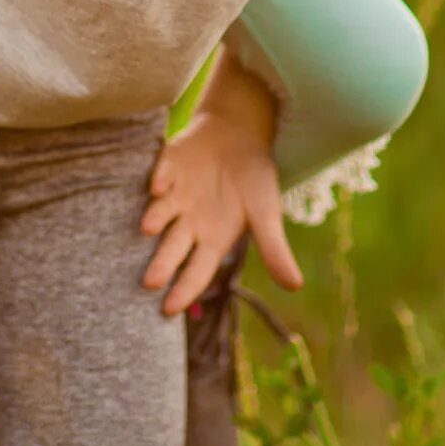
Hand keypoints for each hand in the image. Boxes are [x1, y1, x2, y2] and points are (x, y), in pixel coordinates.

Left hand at [140, 113, 302, 315]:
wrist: (239, 135)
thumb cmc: (253, 181)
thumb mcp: (267, 214)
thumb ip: (274, 249)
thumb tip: (296, 286)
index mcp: (212, 239)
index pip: (197, 271)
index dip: (184, 290)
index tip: (168, 310)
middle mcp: (188, 223)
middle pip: (171, 248)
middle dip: (161, 264)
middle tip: (148, 283)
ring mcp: (175, 195)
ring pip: (160, 212)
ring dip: (154, 217)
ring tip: (149, 227)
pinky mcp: (168, 166)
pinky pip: (161, 173)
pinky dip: (160, 178)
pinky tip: (157, 185)